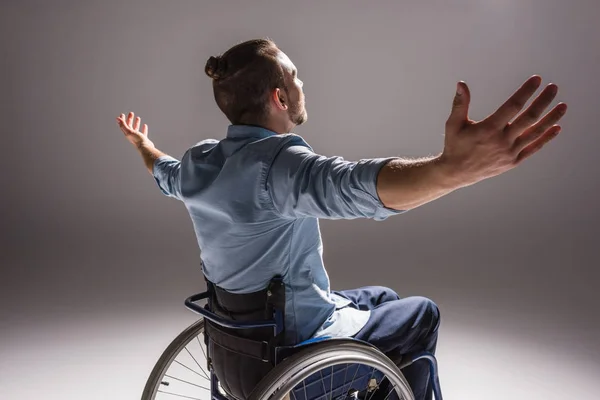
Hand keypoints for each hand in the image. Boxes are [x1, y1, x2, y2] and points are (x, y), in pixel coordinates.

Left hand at [117, 111, 153, 147]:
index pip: (123, 125)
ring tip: (138, 117)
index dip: (122, 119)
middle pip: (129, 126)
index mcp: (127, 133)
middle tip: (131, 113)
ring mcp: (137, 137)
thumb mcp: (129, 131)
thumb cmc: (138, 140)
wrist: (145, 148)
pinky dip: (143, 128)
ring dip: (136, 123)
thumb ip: (123, 125)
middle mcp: (131, 135)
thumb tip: (117, 118)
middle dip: (130, 119)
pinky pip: (143, 132)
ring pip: (136, 128)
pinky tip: (145, 125)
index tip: (122, 114)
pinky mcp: (143, 139)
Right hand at [440, 75, 566, 186]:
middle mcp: (502, 141)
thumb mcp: (453, 124)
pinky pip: (533, 148)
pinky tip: (556, 127)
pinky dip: (545, 138)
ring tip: (563, 106)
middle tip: (553, 88)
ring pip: (535, 133)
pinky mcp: (513, 161)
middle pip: (529, 118)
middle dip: (543, 101)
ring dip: (550, 118)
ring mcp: (509, 152)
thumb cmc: (454, 145)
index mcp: (488, 129)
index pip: (512, 106)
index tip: (536, 80)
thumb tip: (461, 84)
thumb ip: (460, 104)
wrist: (456, 173)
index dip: (526, 92)